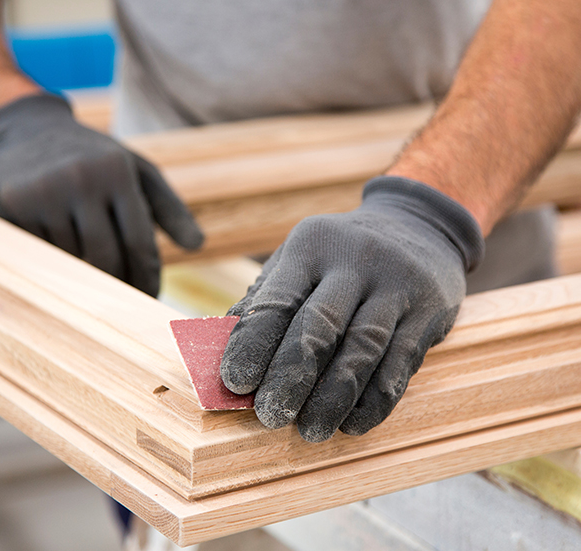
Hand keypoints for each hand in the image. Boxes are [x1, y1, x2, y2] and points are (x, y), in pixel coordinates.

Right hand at [0, 93, 202, 296]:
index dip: (147, 278)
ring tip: (94, 264)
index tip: (151, 298)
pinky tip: (63, 245)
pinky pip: (42, 252)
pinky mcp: (11, 205)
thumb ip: (171, 209)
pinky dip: (58, 258)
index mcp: (117, 172)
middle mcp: (80, 179)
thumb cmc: (98, 159)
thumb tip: (198, 246)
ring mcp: (42, 192)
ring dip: (87, 271)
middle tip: (127, 298)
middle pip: (106, 258)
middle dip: (120, 284)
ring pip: (73, 260)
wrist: (29, 129)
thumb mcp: (139, 173)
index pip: (139, 242)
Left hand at [221, 177, 483, 441]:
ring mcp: (397, 283)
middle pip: (320, 325)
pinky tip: (353, 422)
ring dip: (333, 397)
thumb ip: (266, 297)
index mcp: (311, 245)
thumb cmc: (341, 253)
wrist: (417, 224)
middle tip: (270, 416)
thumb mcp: (302, 256)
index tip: (235, 383)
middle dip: (291, 377)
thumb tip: (224, 350)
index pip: (278, 298)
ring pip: (362, 348)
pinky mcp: (429, 308)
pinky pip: (401, 362)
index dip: (253, 344)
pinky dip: (375, 400)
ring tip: (311, 430)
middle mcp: (356, 260)